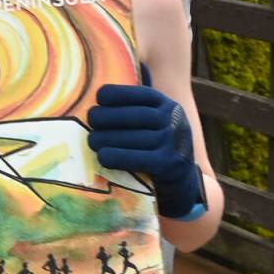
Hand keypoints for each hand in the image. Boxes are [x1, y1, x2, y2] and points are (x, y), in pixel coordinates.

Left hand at [87, 79, 202, 218]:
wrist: (183, 181)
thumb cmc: (156, 145)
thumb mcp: (153, 122)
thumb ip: (134, 106)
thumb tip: (100, 91)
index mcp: (169, 105)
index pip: (141, 94)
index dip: (117, 93)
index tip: (98, 97)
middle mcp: (174, 121)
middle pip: (134, 116)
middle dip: (106, 117)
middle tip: (90, 122)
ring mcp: (175, 144)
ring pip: (133, 138)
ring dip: (106, 139)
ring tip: (92, 141)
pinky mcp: (170, 165)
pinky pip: (138, 159)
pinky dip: (116, 157)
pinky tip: (102, 157)